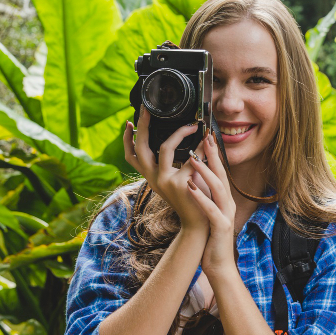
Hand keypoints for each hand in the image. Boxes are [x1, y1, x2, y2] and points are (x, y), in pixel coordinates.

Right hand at [123, 107, 210, 232]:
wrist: (198, 224)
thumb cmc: (192, 200)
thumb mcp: (178, 180)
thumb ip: (177, 163)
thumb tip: (181, 138)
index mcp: (151, 177)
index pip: (132, 156)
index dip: (127, 139)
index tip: (129, 122)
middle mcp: (153, 178)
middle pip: (141, 147)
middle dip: (143, 125)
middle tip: (147, 110)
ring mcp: (165, 181)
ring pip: (166, 147)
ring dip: (180, 132)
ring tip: (193, 126)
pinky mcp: (181, 183)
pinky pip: (192, 158)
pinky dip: (201, 148)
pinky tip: (208, 141)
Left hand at [186, 131, 238, 277]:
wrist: (220, 265)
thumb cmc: (211, 238)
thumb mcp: (208, 211)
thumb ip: (205, 195)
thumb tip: (194, 178)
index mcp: (223, 199)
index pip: (219, 172)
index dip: (214, 153)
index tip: (207, 135)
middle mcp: (227, 203)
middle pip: (221, 174)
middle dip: (213, 154)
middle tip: (206, 135)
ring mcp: (225, 214)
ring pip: (218, 188)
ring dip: (205, 171)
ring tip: (193, 157)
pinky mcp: (220, 227)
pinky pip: (211, 209)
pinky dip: (200, 197)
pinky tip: (189, 187)